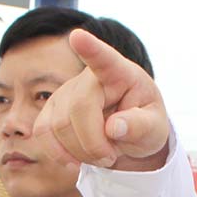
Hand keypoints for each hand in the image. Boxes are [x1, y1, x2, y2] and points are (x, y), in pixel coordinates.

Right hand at [32, 29, 172, 169]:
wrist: (126, 134)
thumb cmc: (143, 124)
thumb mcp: (154, 129)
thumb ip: (140, 127)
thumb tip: (114, 127)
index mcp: (120, 73)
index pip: (104, 59)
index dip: (90, 48)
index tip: (77, 36)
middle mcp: (88, 77)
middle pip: (79, 109)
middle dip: (94, 144)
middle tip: (111, 157)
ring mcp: (65, 91)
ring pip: (58, 126)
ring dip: (79, 152)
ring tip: (100, 155)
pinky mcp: (50, 109)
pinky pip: (42, 132)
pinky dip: (59, 153)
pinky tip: (75, 161)